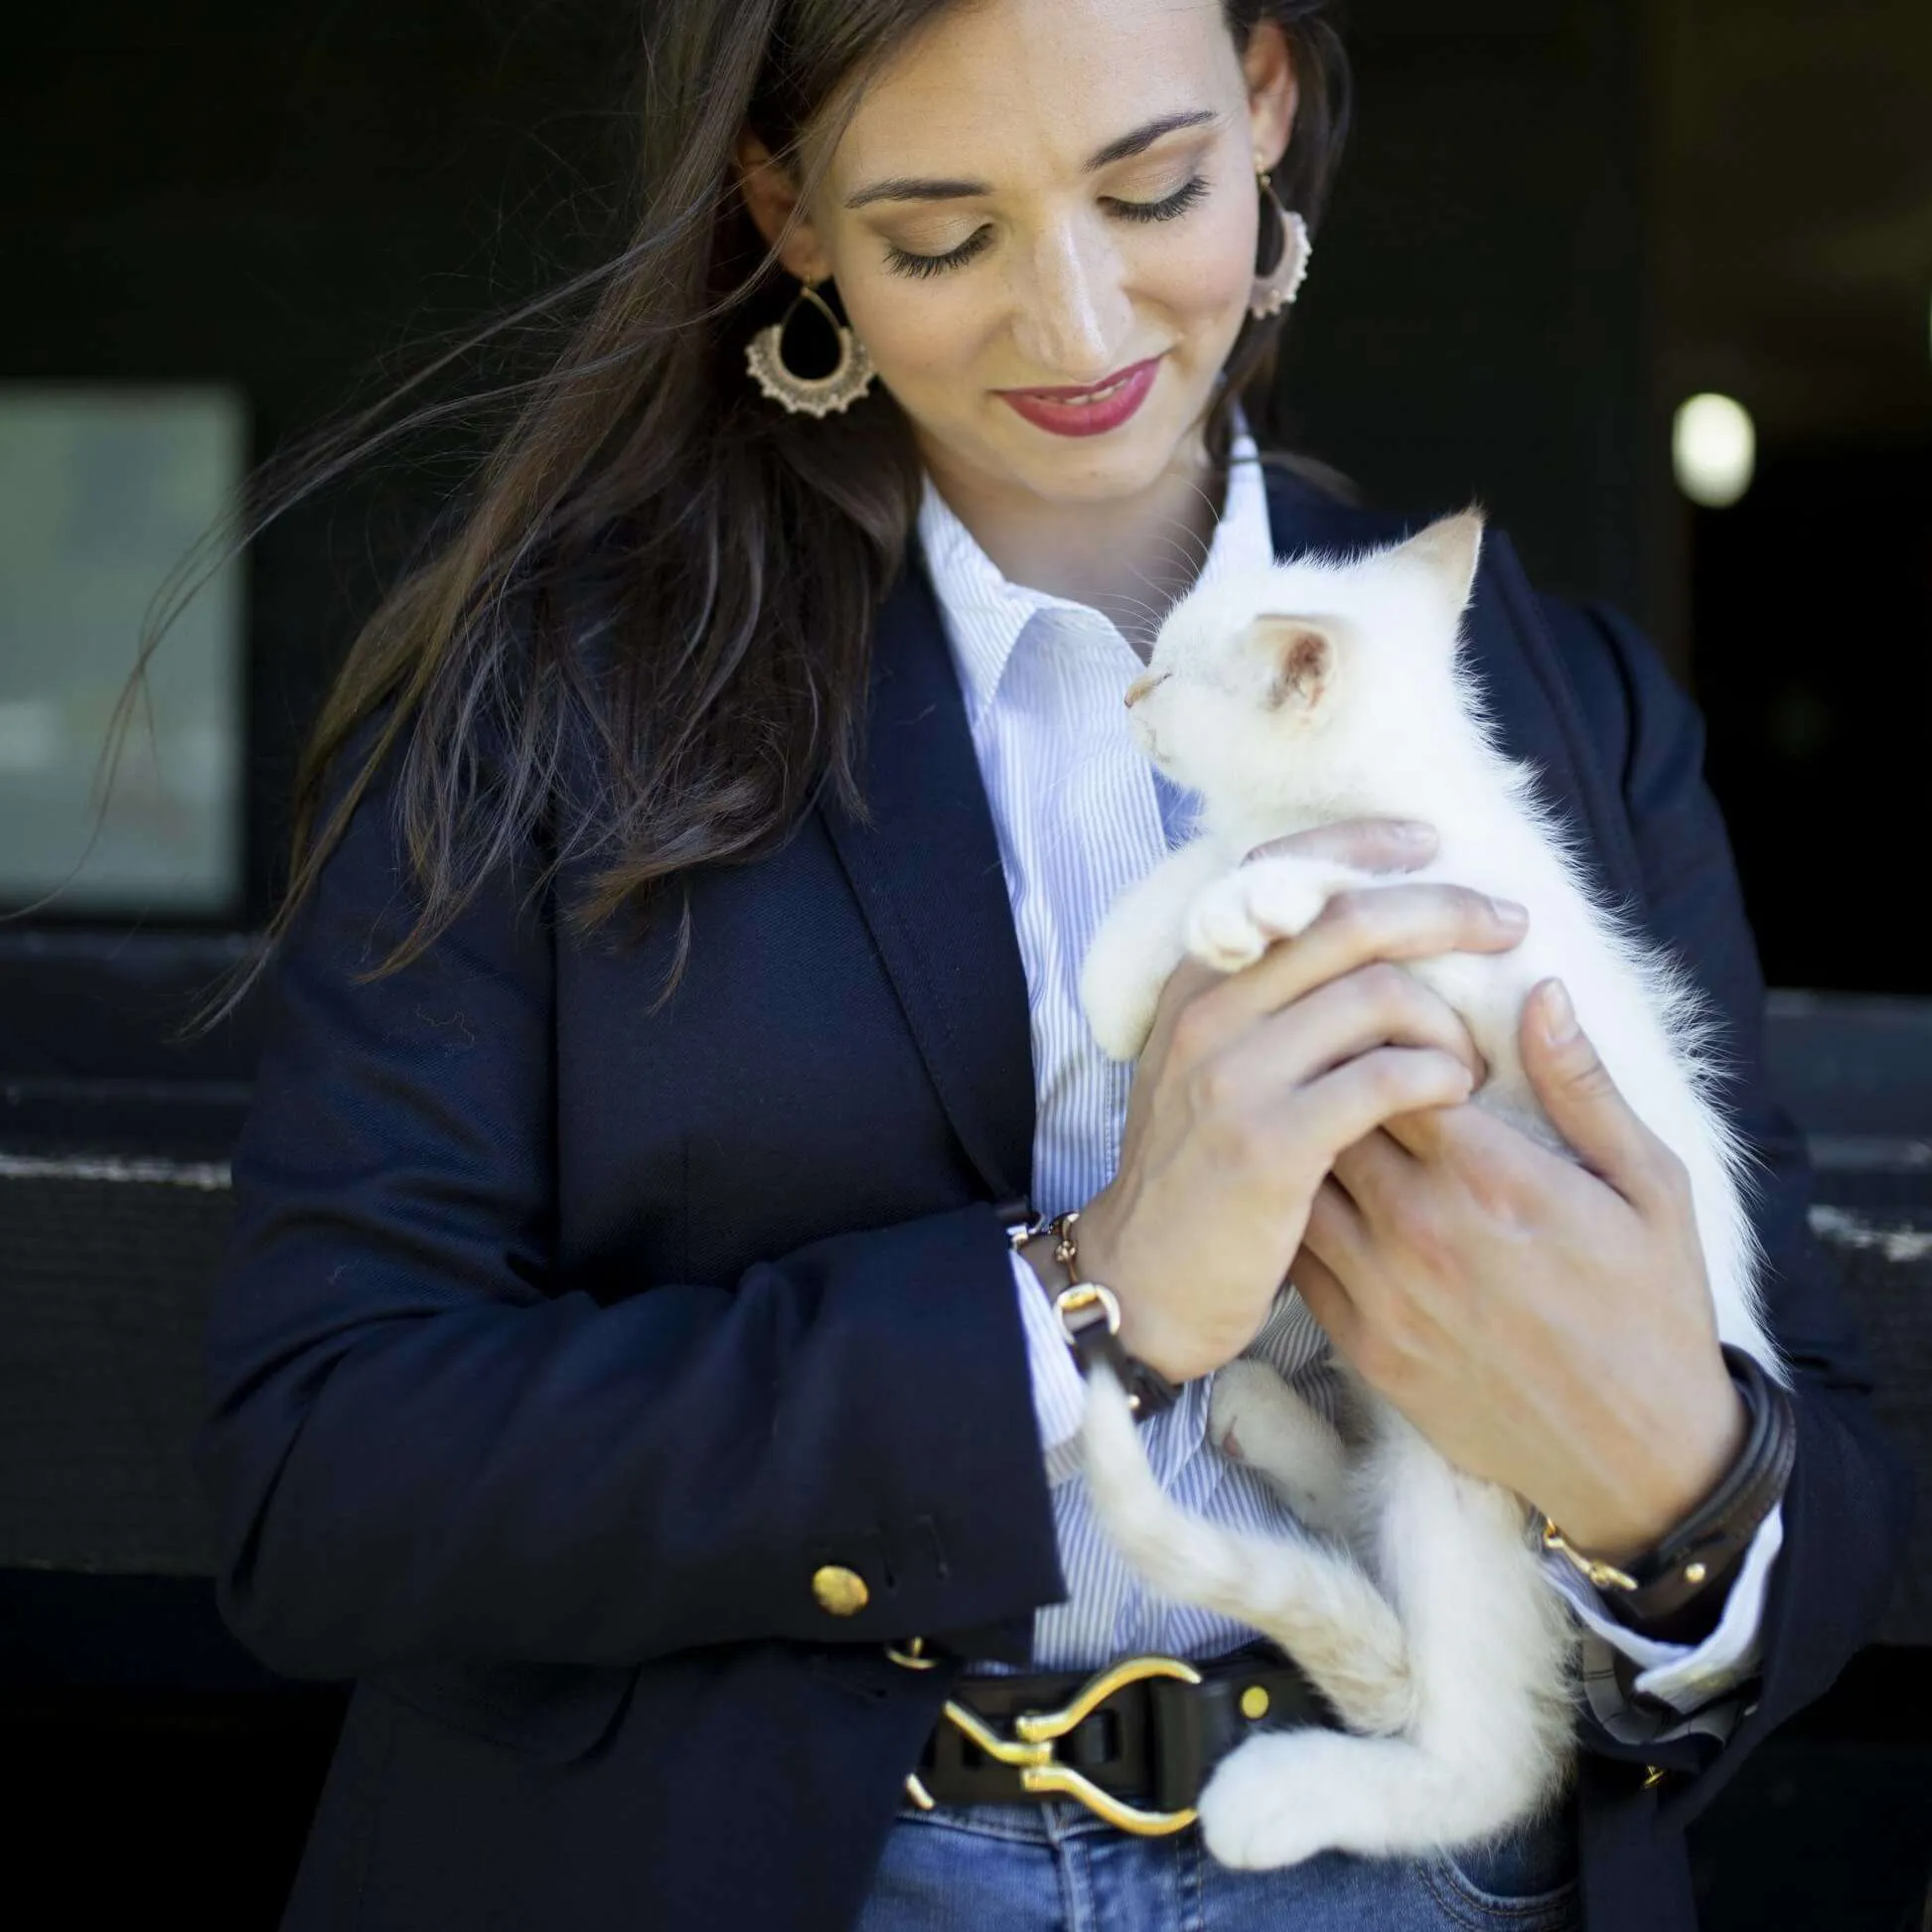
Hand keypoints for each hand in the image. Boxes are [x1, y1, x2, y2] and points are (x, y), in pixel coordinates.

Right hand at [1072, 820, 1529, 1384]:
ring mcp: (1234, 1075)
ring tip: (1466, 1063)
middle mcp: (1209, 1014)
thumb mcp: (1203, 1068)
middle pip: (1349, 920)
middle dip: (1445, 911)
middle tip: (1507, 926)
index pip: (1277, 873)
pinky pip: (1386, 1078)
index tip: (1428, 843)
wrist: (1143, 1282)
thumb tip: (1353, 935)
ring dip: (1448, 1022)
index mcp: (1196, 983)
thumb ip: (1260, 1002)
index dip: (1360, 844)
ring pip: (1379, 995)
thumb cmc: (1198, 1175)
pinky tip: (1453, 1097)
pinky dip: (1439, 1077)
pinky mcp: (1270, 1144)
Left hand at [1295, 978, 1748, 1562]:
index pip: (1393, 1067)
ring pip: (1299, 1183)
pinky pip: (1299, 1258)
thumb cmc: (1654, 1311)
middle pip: (1332, 1115)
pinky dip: (1299, 1220)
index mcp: (1493, 1177)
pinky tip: (1322, 1202)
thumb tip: (1542, 993)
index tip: (1407, 1035)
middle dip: (1338, 1083)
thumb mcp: (1651, 1186)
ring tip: (1330, 1130)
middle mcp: (1422, 1228)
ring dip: (1308, 1148)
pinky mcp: (1363, 1345)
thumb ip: (1583, 1086)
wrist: (1638, 1459)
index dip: (1391, 1038)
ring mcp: (1383, 1291)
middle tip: (1352, 1068)